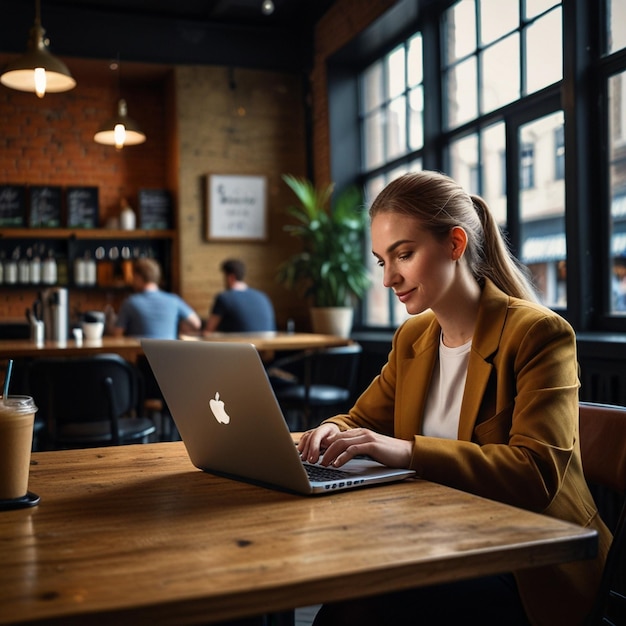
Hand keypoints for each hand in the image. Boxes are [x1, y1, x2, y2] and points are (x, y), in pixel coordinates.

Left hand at [298, 426, 412, 468]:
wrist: (407, 453)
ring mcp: (366, 437)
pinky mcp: (372, 445)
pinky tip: (336, 465)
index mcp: (358, 433)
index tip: (313, 455)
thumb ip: (356, 450)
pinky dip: (342, 457)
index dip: (323, 446)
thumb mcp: (368, 451)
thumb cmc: (388, 454)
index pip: (336, 436)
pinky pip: (352, 449)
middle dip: (322, 450)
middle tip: (313, 461)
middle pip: (335, 438)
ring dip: (329, 454)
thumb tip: (339, 457)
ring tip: (322, 464)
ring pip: (341, 443)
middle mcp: (360, 432)